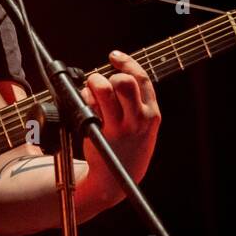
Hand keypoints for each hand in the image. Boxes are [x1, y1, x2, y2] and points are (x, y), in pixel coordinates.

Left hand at [80, 50, 160, 189]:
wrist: (117, 179)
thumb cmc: (128, 147)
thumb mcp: (143, 126)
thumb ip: (136, 102)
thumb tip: (116, 74)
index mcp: (152, 114)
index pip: (141, 79)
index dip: (126, 62)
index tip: (113, 56)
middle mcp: (138, 119)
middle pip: (123, 82)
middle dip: (108, 77)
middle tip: (101, 84)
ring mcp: (119, 127)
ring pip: (103, 89)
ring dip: (93, 84)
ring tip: (91, 93)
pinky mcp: (100, 133)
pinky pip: (88, 105)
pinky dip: (84, 99)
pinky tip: (85, 105)